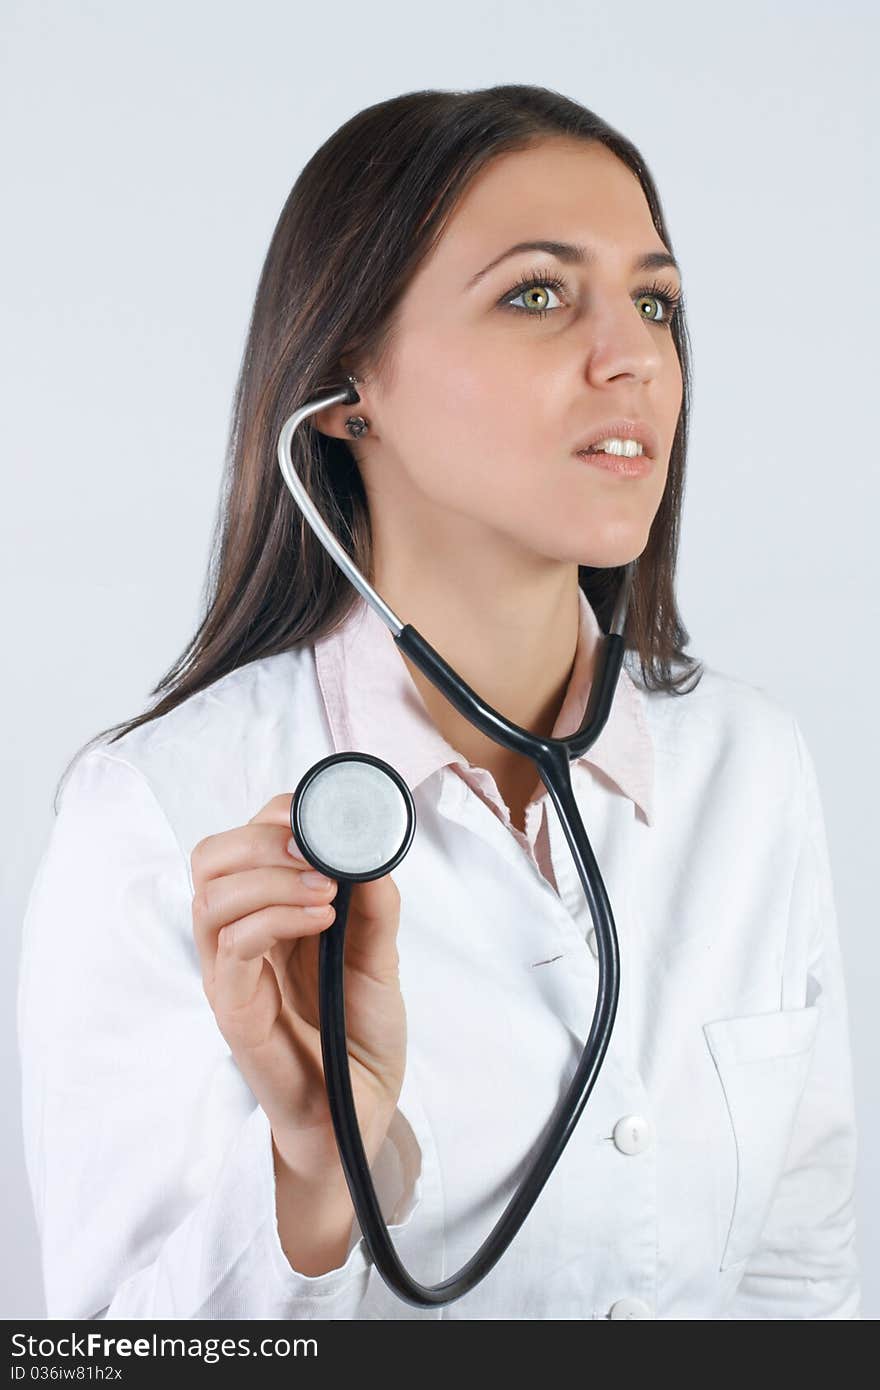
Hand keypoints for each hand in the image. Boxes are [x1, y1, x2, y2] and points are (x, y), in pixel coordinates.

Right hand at [191, 793, 406, 1177]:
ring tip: (327, 890)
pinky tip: (322, 919)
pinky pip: (232, 949)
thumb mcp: (379, 958)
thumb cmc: (358, 1039)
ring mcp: (231, 976)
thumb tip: (371, 848)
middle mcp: (239, 940)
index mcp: (267, 916)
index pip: (242, 843)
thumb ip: (373, 906)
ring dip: (271, 877)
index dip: (273, 816)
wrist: (360, 1116)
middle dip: (259, 837)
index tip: (321, 817)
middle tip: (314, 849)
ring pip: (211, 898)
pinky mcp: (235, 1013)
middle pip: (209, 860)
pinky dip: (274, 918)